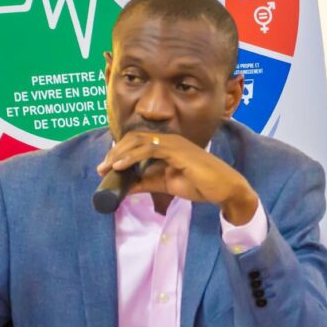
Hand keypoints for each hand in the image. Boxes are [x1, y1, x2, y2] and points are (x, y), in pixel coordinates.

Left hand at [96, 132, 258, 223]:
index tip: (106, 168)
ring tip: (108, 167)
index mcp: (167, 145)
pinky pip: (149, 149)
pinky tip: (120, 166)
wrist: (224, 189)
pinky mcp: (177, 150)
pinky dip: (131, 157)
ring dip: (120, 153)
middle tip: (102, 168)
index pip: (137, 142)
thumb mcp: (165, 184)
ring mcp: (174, 143)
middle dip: (115, 151)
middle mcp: (169, 140)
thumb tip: (124, 186)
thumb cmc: (200, 184)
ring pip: (139, 141)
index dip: (119, 152)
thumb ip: (146, 182)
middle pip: (134, 138)